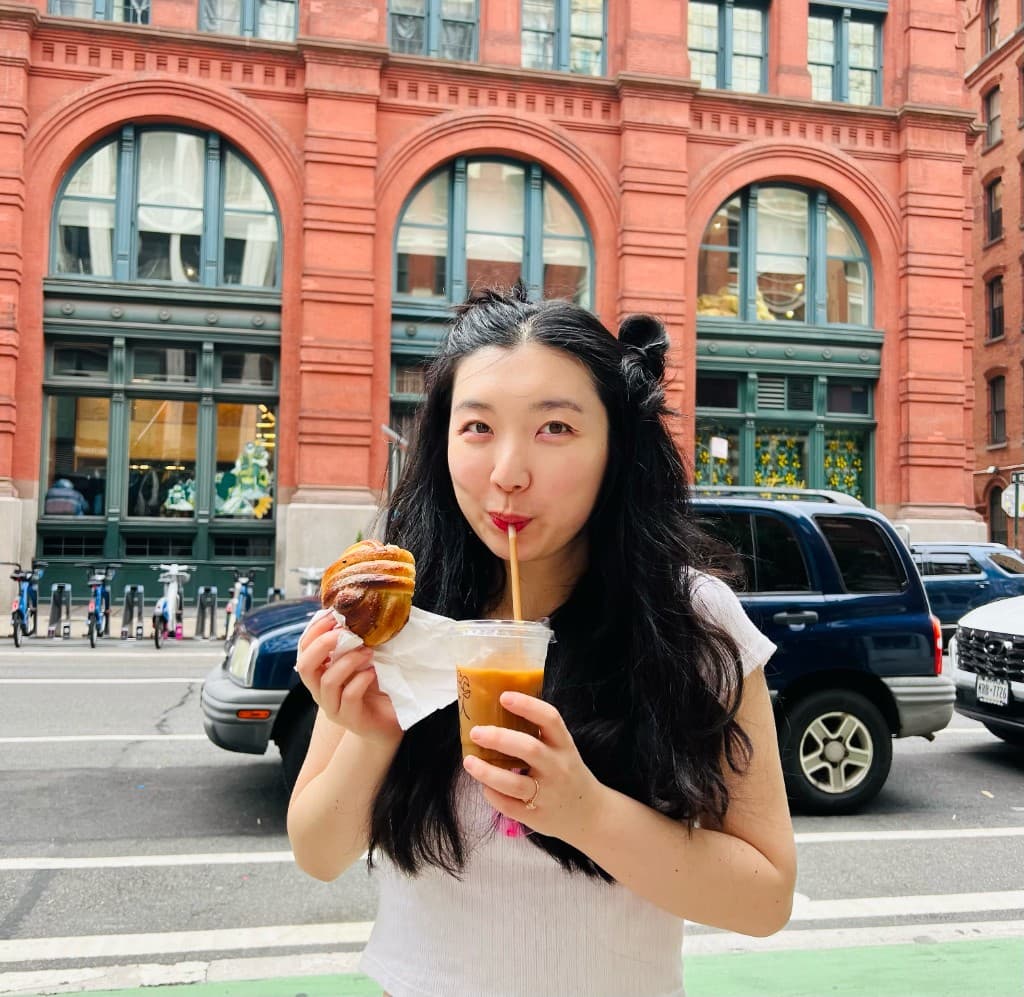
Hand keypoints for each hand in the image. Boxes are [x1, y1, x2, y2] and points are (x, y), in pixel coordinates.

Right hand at [294, 612, 401, 745]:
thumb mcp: (361, 660)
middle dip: (322, 645)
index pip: (303, 650)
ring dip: (348, 661)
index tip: (333, 616)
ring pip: (327, 681)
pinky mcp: (350, 719)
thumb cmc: (374, 687)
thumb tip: (352, 614)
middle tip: (344, 632)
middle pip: (305, 666)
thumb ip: (352, 643)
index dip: (314, 631)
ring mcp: (333, 707)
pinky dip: (360, 680)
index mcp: (320, 674)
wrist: (389, 721)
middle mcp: (321, 691)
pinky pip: (348, 696)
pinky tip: (372, 672)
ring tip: (368, 651)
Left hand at [462, 692, 605, 842]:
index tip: (504, 696)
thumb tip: (498, 710)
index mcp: (564, 745)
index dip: (527, 705)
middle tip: (476, 732)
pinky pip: (509, 806)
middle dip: (499, 738)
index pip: (550, 719)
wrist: (591, 814)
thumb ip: (539, 734)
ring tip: (469, 761)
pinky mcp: (536, 816)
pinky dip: (493, 795)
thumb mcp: (562, 749)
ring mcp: (548, 794)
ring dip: (487, 772)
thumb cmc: (567, 772)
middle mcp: (558, 768)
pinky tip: (484, 786)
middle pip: (529, 748)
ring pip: (514, 783)